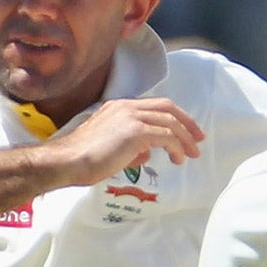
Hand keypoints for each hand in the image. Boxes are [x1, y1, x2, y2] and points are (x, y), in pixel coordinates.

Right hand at [40, 97, 203, 185]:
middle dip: (187, 123)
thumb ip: (131, 147)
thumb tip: (147, 153)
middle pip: (167, 107)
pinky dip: (176, 147)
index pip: (154, 105)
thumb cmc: (84, 159)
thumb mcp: (111, 148)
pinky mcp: (135, 131)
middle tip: (198, 139)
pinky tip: (177, 159)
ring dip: (185, 138)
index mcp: (118, 107)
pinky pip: (166, 136)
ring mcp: (131, 117)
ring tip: (192, 154)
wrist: (67, 161)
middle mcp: (126, 106)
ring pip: (170, 122)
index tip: (186, 131)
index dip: (173, 116)